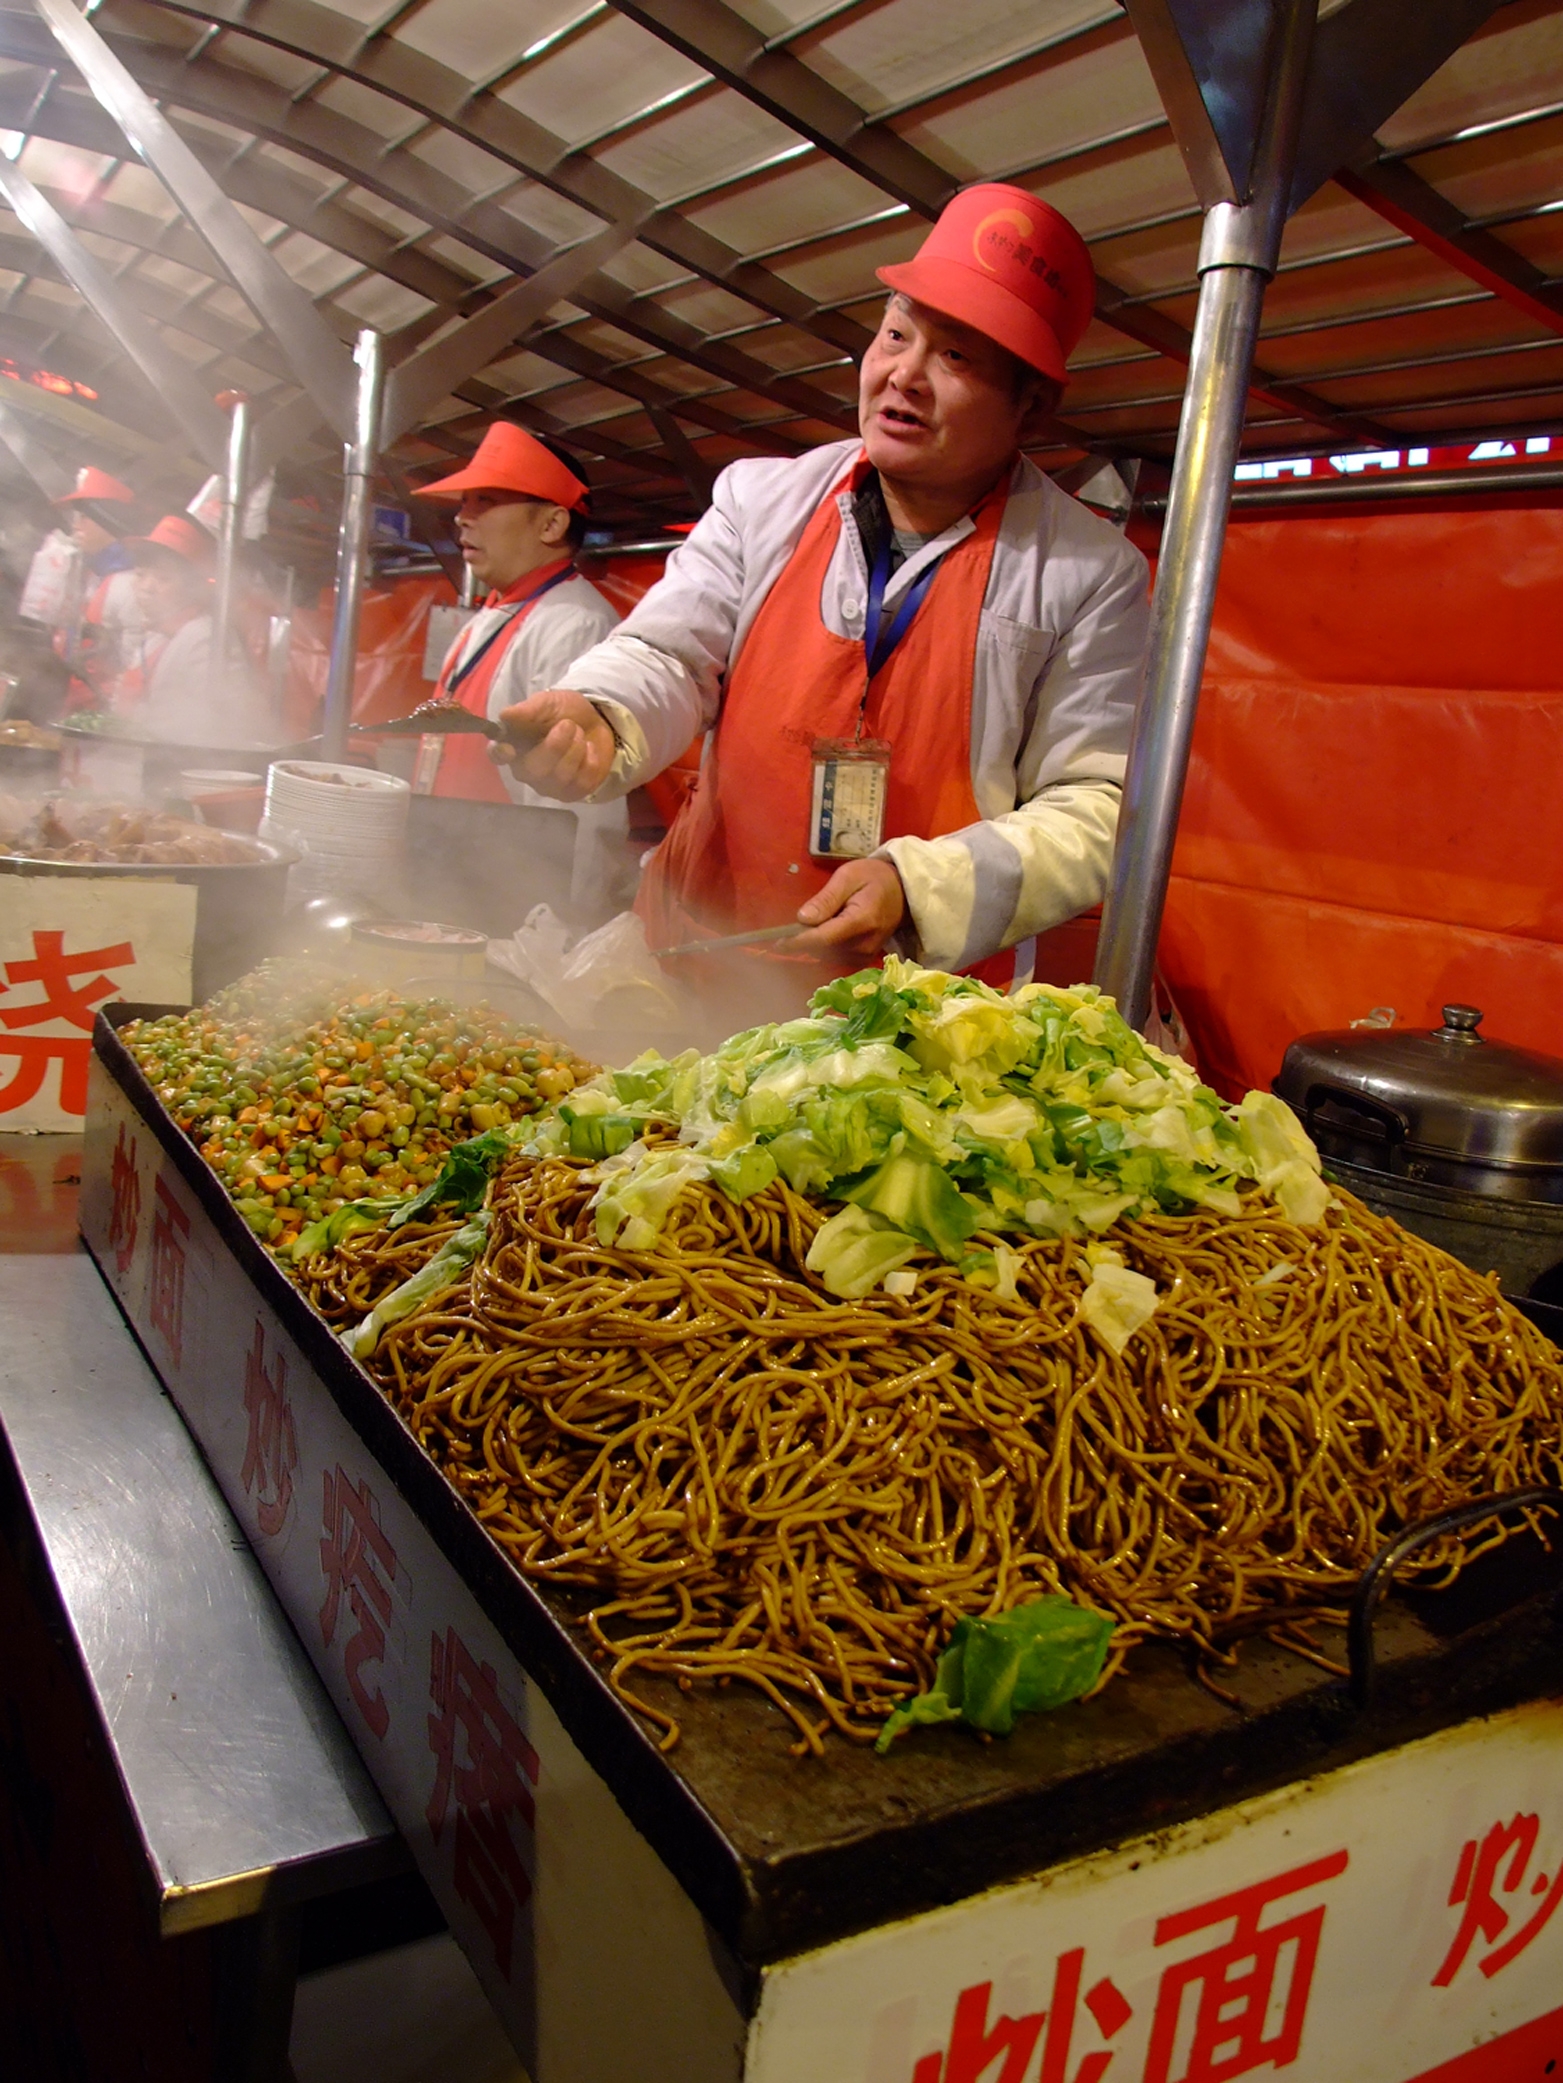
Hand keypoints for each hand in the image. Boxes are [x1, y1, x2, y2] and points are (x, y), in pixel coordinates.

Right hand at [490, 687, 615, 800]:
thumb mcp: (548, 703)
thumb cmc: (563, 713)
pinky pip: (581, 782)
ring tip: (580, 734)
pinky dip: (590, 761)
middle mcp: (526, 770)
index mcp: (513, 745)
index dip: (499, 754)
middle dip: (555, 745)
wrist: (595, 722)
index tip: (509, 749)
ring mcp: (548, 785)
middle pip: (533, 769)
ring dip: (575, 749)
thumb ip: (528, 710)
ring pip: (560, 777)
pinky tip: (589, 749)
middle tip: (569, 725)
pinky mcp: (571, 793)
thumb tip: (505, 715)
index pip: (496, 755)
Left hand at [791, 857, 905, 959]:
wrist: (902, 892)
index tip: (778, 941)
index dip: (798, 941)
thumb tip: (802, 918)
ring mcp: (865, 955)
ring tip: (818, 921)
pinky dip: (823, 947)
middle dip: (804, 939)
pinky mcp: (862, 959)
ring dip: (813, 943)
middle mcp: (864, 944)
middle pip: (822, 949)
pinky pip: (834, 958)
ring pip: (825, 955)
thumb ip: (826, 898)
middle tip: (797, 922)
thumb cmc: (874, 878)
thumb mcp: (848, 876)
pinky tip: (826, 931)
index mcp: (861, 920)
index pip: (824, 938)